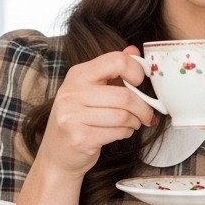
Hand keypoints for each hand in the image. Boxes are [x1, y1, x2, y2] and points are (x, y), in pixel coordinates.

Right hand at [39, 46, 155, 178]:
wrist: (57, 154)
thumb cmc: (79, 119)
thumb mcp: (90, 90)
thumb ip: (112, 70)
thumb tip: (134, 51)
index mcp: (77, 74)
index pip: (115, 61)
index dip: (136, 70)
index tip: (140, 82)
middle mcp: (72, 93)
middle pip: (124, 95)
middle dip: (143, 107)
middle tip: (147, 113)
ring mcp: (73, 116)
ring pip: (123, 116)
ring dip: (135, 122)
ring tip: (133, 123)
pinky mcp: (80, 138)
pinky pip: (117, 132)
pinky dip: (126, 133)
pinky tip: (122, 132)